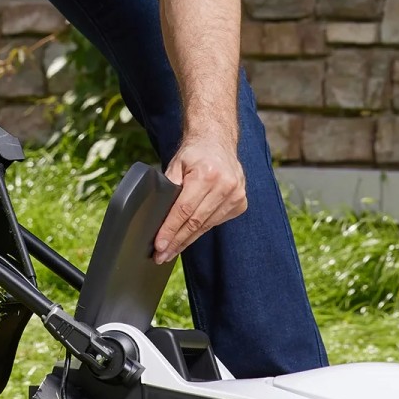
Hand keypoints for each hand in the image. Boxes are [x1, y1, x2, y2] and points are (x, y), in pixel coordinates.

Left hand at [153, 133, 246, 263]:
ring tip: (171, 252)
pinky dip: (201, 230)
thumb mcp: (176, 166)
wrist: (217, 142)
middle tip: (161, 256)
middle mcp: (225, 185)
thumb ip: (168, 188)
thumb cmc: (194, 155)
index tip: (159, 246)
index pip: (184, 210)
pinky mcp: (240, 203)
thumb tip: (158, 217)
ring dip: (187, 241)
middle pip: (195, 222)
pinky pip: (216, 222)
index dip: (170, 230)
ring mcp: (236, 195)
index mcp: (206, 174)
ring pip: (206, 226)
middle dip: (176, 241)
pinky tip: (188, 238)